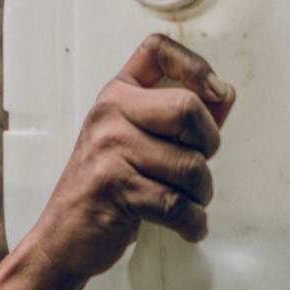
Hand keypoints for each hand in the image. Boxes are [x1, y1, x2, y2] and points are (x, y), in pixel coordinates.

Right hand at [26, 32, 235, 281]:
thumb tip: (224, 94)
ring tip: (186, 204)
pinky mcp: (115, 187)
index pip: (158, 50)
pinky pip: (178, 204)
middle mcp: (111, 113)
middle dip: (209, 146)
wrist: (64, 238)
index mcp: (117, 95)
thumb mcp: (138, 143)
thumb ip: (181, 120)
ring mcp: (110, 148)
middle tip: (196, 170)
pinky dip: (193, 223)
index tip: (214, 93)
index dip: (196, 66)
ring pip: (190, 165)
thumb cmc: (108, 191)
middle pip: (188, 108)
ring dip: (201, 196)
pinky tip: (187, 227)